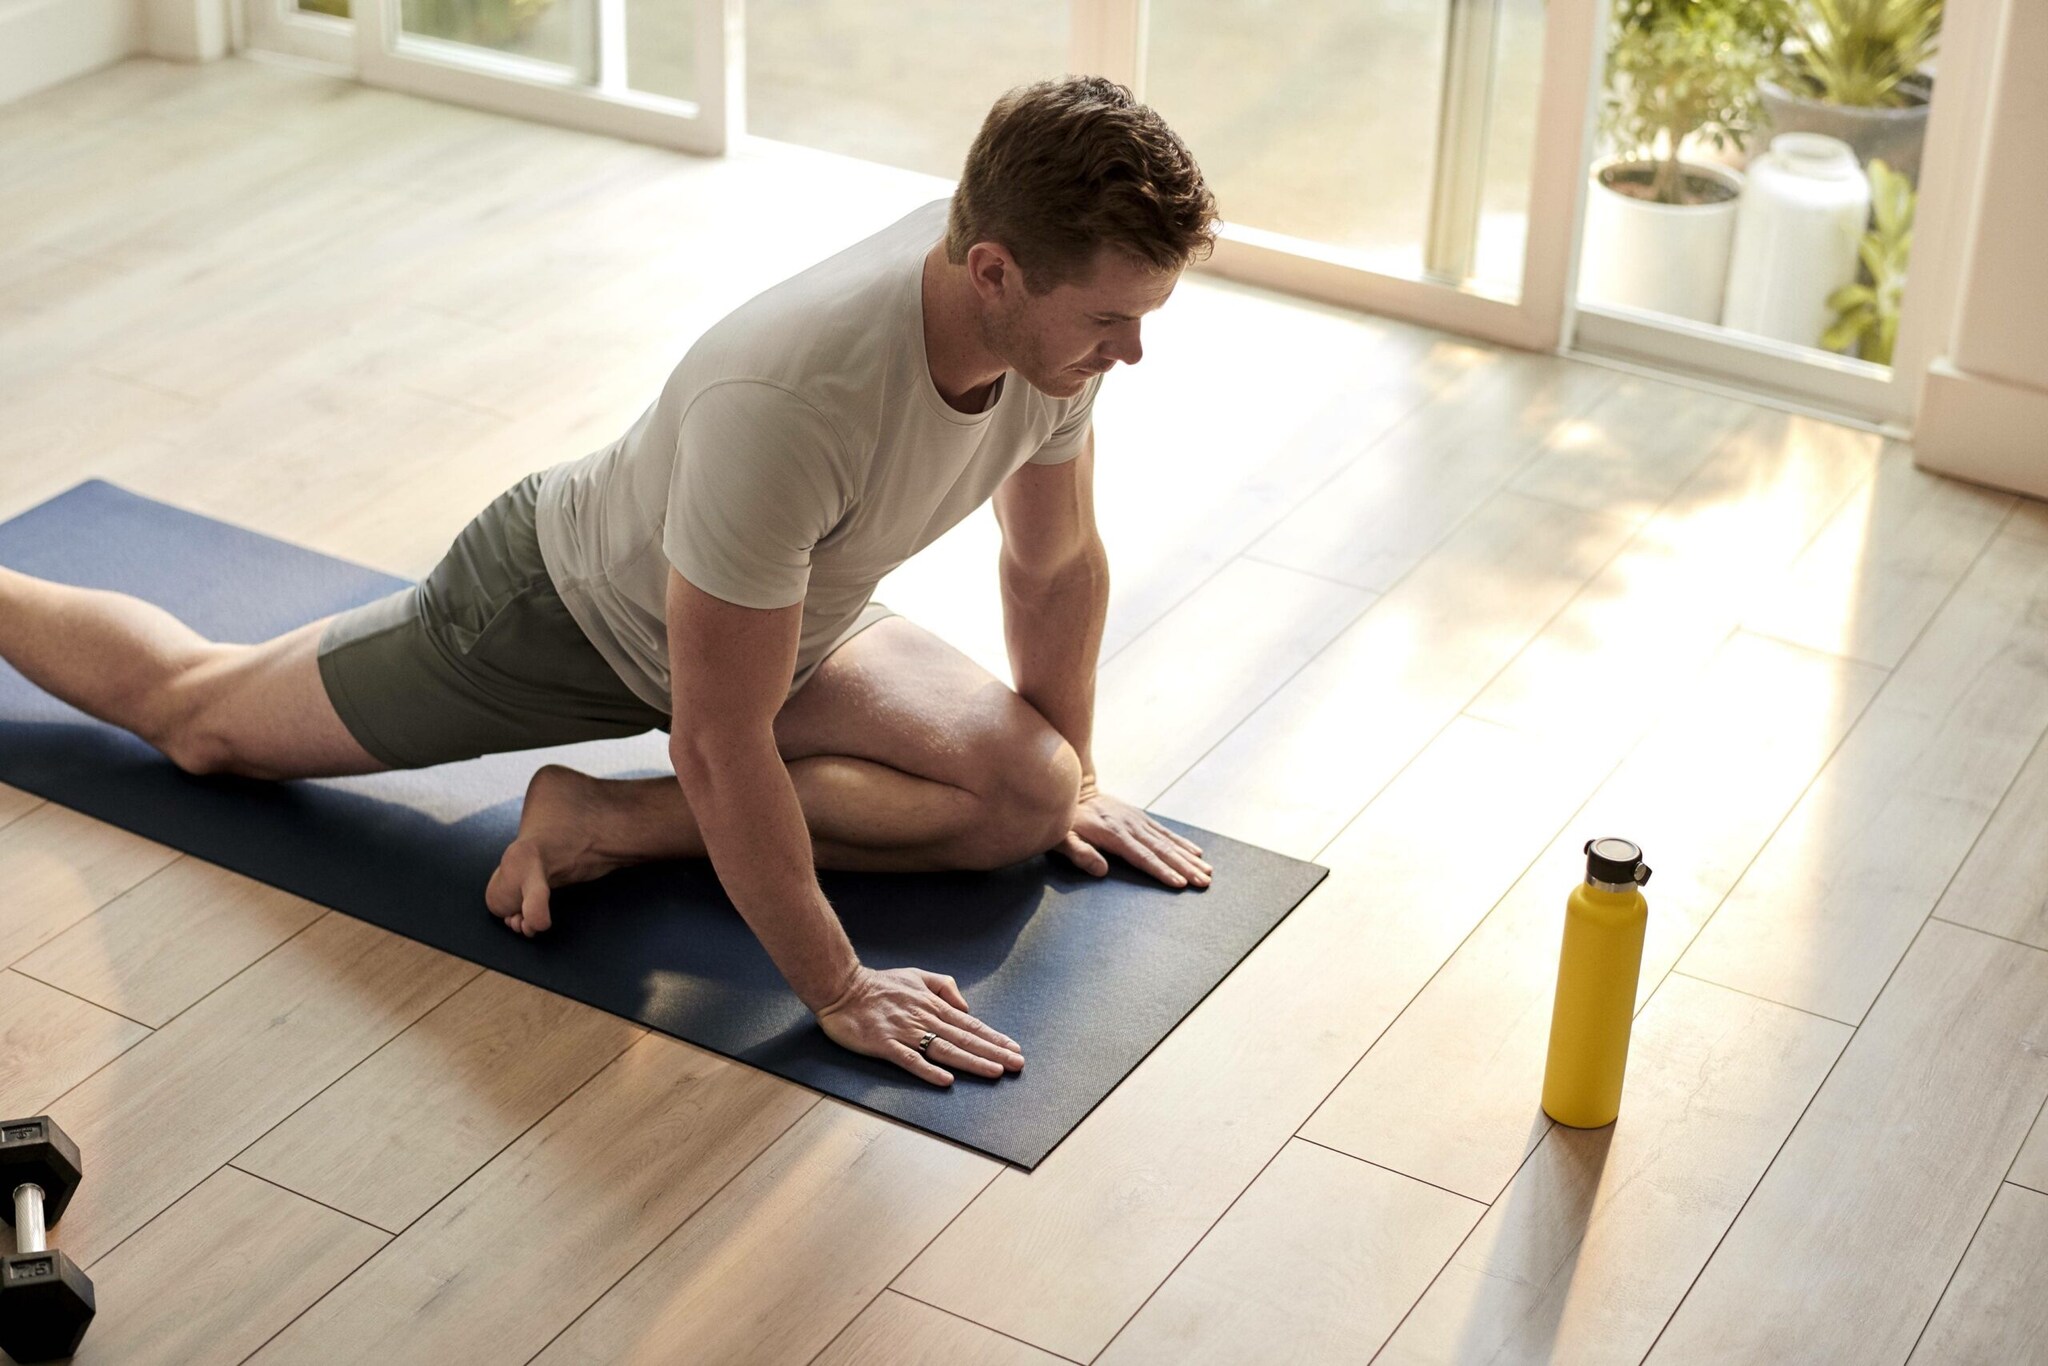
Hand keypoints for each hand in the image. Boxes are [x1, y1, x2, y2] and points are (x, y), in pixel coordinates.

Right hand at [815, 965, 1024, 1086]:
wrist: (842, 987)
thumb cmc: (879, 983)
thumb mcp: (916, 975)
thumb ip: (943, 986)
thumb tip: (965, 1005)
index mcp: (933, 1005)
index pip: (970, 1024)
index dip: (994, 1037)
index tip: (1014, 1049)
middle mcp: (924, 1019)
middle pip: (965, 1038)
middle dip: (994, 1052)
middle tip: (1017, 1065)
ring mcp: (905, 1032)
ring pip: (945, 1049)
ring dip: (972, 1061)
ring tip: (995, 1072)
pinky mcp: (885, 1044)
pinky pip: (910, 1059)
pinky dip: (928, 1070)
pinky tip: (946, 1080)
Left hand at [1056, 776, 1211, 888]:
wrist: (1075, 788)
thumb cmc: (1066, 820)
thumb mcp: (1063, 837)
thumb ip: (1080, 853)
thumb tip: (1101, 870)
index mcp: (1114, 834)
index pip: (1143, 857)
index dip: (1162, 871)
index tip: (1180, 883)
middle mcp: (1131, 826)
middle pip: (1162, 850)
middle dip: (1185, 867)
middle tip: (1204, 882)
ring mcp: (1138, 820)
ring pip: (1168, 841)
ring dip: (1189, 858)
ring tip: (1207, 871)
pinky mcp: (1141, 817)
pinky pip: (1165, 832)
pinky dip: (1182, 843)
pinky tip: (1196, 852)